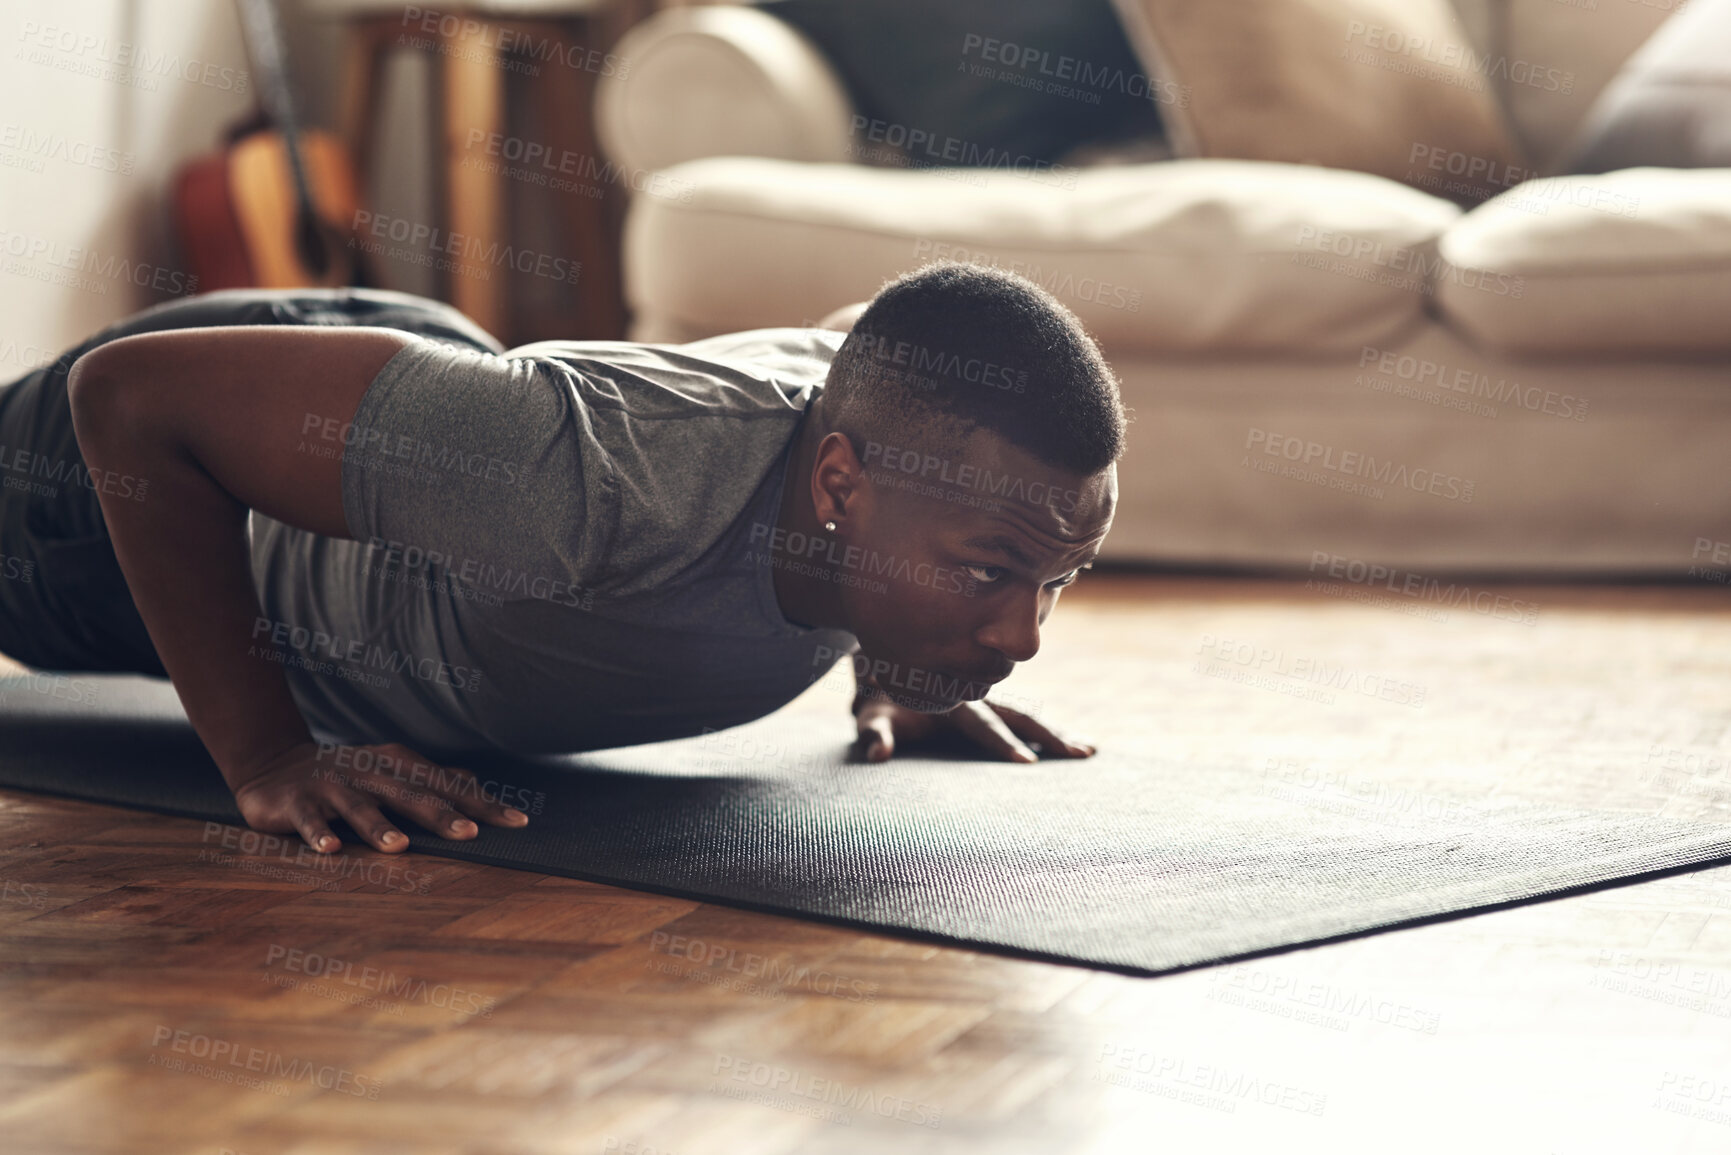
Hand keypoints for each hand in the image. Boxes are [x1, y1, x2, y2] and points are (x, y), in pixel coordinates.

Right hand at [229, 741, 528, 853]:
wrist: (274, 766)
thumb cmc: (349, 776)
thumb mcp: (390, 772)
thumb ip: (431, 780)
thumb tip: (475, 783)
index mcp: (398, 764)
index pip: (448, 786)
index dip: (482, 804)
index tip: (517, 823)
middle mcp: (370, 771)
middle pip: (411, 794)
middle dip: (441, 814)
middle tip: (471, 834)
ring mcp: (333, 785)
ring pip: (360, 807)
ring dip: (378, 827)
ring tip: (400, 847)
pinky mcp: (297, 802)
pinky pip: (310, 821)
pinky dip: (319, 834)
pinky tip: (330, 850)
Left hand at [853, 694, 1095, 763]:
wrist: (887, 663)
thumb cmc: (878, 700)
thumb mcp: (871, 716)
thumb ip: (875, 734)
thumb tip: (878, 754)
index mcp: (951, 700)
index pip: (982, 724)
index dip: (1003, 743)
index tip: (1026, 762)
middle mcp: (977, 695)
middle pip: (1019, 715)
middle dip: (1048, 736)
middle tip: (1077, 755)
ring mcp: (988, 697)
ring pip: (1029, 713)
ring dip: (1057, 732)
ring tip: (1089, 750)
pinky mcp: (993, 704)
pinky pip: (1025, 716)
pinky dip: (1049, 729)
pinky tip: (1073, 742)